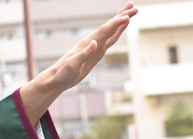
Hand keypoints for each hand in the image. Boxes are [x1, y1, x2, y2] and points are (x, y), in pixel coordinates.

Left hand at [20, 2, 137, 126]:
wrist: (58, 78)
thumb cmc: (63, 72)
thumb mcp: (73, 65)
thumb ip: (84, 54)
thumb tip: (95, 43)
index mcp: (88, 43)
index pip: (105, 30)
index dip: (116, 24)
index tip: (128, 17)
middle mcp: (93, 41)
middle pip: (110, 26)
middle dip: (122, 16)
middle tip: (134, 6)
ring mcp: (96, 46)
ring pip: (112, 31)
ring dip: (121, 22)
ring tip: (130, 13)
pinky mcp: (97, 53)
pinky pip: (110, 40)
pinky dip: (117, 33)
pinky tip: (121, 28)